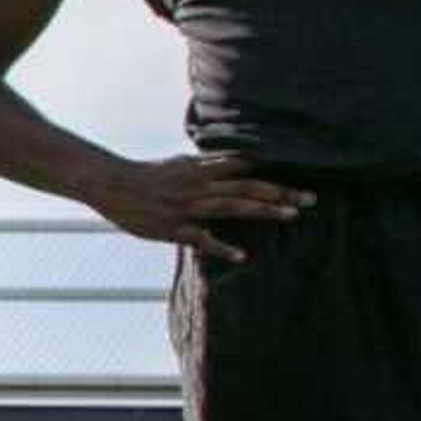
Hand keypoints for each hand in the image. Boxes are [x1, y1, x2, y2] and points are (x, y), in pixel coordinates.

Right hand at [81, 154, 311, 261]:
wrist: (109, 184)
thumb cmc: (144, 176)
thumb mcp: (178, 165)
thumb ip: (205, 168)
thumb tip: (230, 164)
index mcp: (199, 169)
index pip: (243, 165)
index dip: (272, 169)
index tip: (302, 171)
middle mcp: (198, 184)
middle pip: (246, 186)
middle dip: (280, 192)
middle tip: (310, 199)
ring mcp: (186, 206)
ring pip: (231, 206)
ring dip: (263, 210)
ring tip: (291, 216)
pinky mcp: (172, 227)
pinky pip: (201, 238)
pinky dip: (222, 247)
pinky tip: (242, 257)